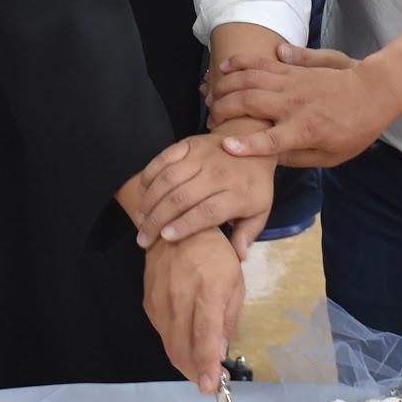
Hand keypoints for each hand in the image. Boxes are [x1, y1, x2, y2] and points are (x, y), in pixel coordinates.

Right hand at [130, 134, 275, 249]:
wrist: (256, 144)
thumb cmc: (254, 185)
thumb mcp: (260, 211)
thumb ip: (247, 234)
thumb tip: (238, 258)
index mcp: (239, 192)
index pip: (208, 211)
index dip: (184, 225)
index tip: (165, 238)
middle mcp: (219, 172)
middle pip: (182, 197)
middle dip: (158, 220)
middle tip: (144, 238)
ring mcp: (202, 155)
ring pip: (168, 178)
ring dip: (149, 200)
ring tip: (140, 220)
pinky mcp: (189, 144)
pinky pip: (163, 158)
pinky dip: (149, 175)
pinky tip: (141, 194)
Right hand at [143, 229, 243, 393]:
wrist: (175, 230)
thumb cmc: (214, 255)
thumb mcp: (234, 283)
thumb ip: (228, 318)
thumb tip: (220, 352)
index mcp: (207, 292)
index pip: (204, 338)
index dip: (206, 366)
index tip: (210, 387)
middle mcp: (179, 299)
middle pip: (182, 348)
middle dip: (195, 373)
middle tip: (210, 383)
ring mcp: (160, 302)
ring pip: (169, 345)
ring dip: (185, 364)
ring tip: (200, 370)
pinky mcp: (149, 304)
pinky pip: (162, 334)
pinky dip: (175, 346)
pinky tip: (187, 346)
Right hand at [209, 45, 401, 168]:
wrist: (375, 91)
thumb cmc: (355, 129)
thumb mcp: (331, 156)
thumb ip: (297, 157)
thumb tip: (267, 158)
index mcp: (306, 130)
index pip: (271, 140)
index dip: (246, 144)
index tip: (225, 146)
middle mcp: (295, 103)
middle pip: (250, 102)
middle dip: (224, 109)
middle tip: (210, 119)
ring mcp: (293, 82)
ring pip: (250, 79)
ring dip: (226, 86)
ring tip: (209, 96)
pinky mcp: (293, 68)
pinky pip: (262, 62)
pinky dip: (240, 63)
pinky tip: (224, 68)